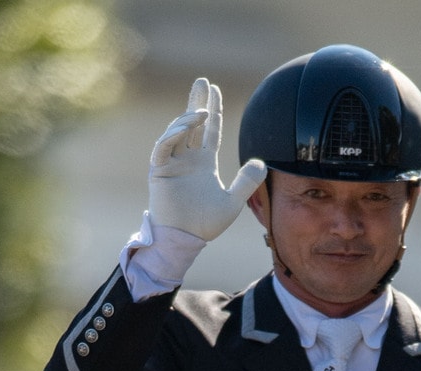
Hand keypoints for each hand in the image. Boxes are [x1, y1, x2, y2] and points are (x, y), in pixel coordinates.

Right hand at [148, 78, 265, 242]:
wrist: (184, 240)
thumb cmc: (205, 225)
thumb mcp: (232, 202)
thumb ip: (246, 183)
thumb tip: (262, 163)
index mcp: (204, 163)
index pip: (210, 131)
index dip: (213, 110)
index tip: (215, 90)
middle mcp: (188, 158)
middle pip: (192, 123)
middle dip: (196, 101)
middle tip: (202, 81)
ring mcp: (172, 163)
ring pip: (178, 131)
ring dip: (188, 117)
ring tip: (201, 111)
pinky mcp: (159, 170)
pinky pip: (163, 147)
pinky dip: (172, 134)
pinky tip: (185, 126)